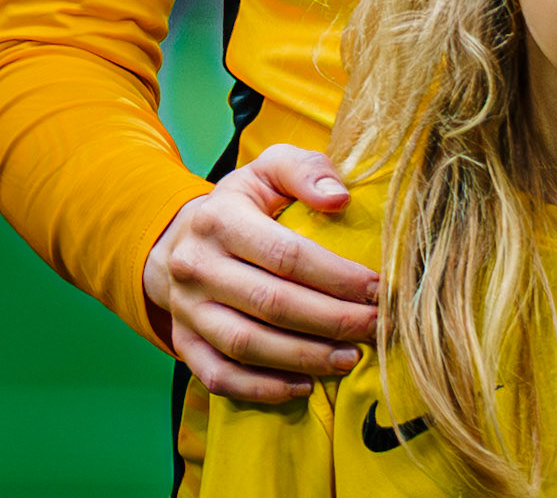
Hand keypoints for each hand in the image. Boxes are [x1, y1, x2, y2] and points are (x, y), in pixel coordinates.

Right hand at [143, 143, 378, 404]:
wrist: (179, 239)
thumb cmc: (243, 203)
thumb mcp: (269, 169)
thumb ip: (306, 171)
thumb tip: (339, 198)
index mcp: (220, 218)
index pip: (286, 254)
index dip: (336, 276)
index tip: (377, 288)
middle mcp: (197, 266)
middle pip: (271, 304)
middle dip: (331, 320)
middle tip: (374, 328)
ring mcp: (187, 309)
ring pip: (247, 345)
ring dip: (304, 357)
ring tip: (350, 358)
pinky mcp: (184, 343)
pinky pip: (221, 377)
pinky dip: (264, 388)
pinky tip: (305, 385)